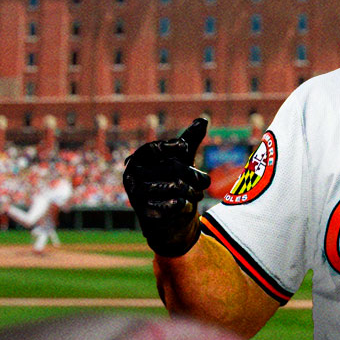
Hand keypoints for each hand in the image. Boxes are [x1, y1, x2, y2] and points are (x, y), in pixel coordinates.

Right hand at [123, 118, 211, 256]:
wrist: (170, 219)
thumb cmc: (174, 184)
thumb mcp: (182, 160)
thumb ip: (190, 140)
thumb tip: (203, 119)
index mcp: (139, 160)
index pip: (154, 148)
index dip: (170, 147)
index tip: (185, 147)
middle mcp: (133, 176)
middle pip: (172, 168)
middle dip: (194, 175)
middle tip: (206, 182)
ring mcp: (136, 195)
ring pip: (176, 186)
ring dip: (192, 192)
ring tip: (194, 194)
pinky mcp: (144, 214)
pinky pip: (174, 204)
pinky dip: (184, 205)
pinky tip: (184, 206)